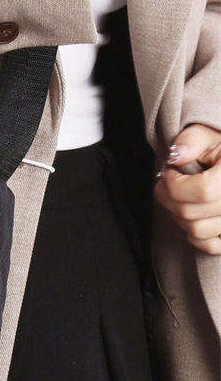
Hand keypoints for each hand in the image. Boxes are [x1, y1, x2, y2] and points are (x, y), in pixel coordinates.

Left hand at [154, 124, 220, 254]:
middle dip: (168, 197)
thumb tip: (177, 155)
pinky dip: (196, 235)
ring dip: (179, 215)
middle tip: (168, 183)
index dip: (174, 183)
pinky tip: (194, 215)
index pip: (201, 191)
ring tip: (181, 197)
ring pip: (196, 230)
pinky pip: (211, 246)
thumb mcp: (210, 134)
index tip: (168, 171)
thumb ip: (192, 139)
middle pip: (190, 213)